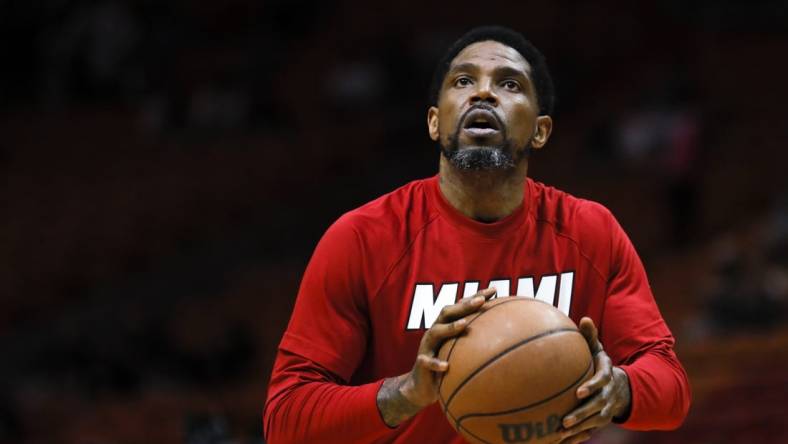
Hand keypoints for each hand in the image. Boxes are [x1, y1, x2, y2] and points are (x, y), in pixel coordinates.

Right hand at [376, 288, 496, 426]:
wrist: (422, 387)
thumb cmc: (447, 366)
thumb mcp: (462, 352)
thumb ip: (478, 343)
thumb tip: (510, 339)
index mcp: (446, 326)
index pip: (461, 306)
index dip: (475, 296)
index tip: (494, 290)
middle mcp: (436, 332)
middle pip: (447, 312)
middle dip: (464, 305)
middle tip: (480, 301)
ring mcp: (427, 346)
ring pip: (436, 332)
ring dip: (450, 327)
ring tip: (463, 325)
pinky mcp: (422, 363)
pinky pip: (427, 361)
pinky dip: (435, 363)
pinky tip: (445, 366)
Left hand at [558, 317, 630, 443]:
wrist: (620, 387)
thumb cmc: (601, 365)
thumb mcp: (598, 350)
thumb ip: (590, 336)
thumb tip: (585, 318)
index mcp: (607, 377)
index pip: (601, 382)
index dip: (591, 387)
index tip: (579, 392)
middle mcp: (608, 396)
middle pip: (596, 407)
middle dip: (581, 415)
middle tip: (564, 420)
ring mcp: (605, 411)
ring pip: (592, 422)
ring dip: (578, 429)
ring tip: (560, 433)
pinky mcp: (600, 421)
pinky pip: (589, 431)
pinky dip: (578, 437)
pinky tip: (562, 443)